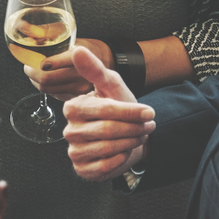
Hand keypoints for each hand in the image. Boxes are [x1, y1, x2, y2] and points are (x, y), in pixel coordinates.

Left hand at [25, 37, 108, 98]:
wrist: (102, 64)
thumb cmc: (85, 49)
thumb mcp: (72, 39)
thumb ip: (51, 36)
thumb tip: (26, 29)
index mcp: (79, 56)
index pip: (56, 63)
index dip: (42, 63)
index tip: (36, 60)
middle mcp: (80, 74)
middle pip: (46, 78)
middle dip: (31, 71)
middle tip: (28, 66)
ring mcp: (78, 88)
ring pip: (46, 88)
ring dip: (35, 80)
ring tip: (35, 71)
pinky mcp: (73, 97)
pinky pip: (51, 94)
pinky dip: (44, 86)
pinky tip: (45, 79)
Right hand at [63, 46, 155, 180]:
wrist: (127, 135)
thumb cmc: (118, 107)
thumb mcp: (111, 86)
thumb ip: (95, 69)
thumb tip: (77, 49)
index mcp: (73, 108)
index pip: (105, 109)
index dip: (130, 111)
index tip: (150, 111)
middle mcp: (69, 131)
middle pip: (108, 130)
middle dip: (134, 128)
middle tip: (147, 125)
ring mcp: (74, 151)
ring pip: (109, 148)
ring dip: (132, 142)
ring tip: (140, 135)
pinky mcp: (83, 169)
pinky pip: (105, 166)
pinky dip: (122, 158)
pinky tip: (126, 150)